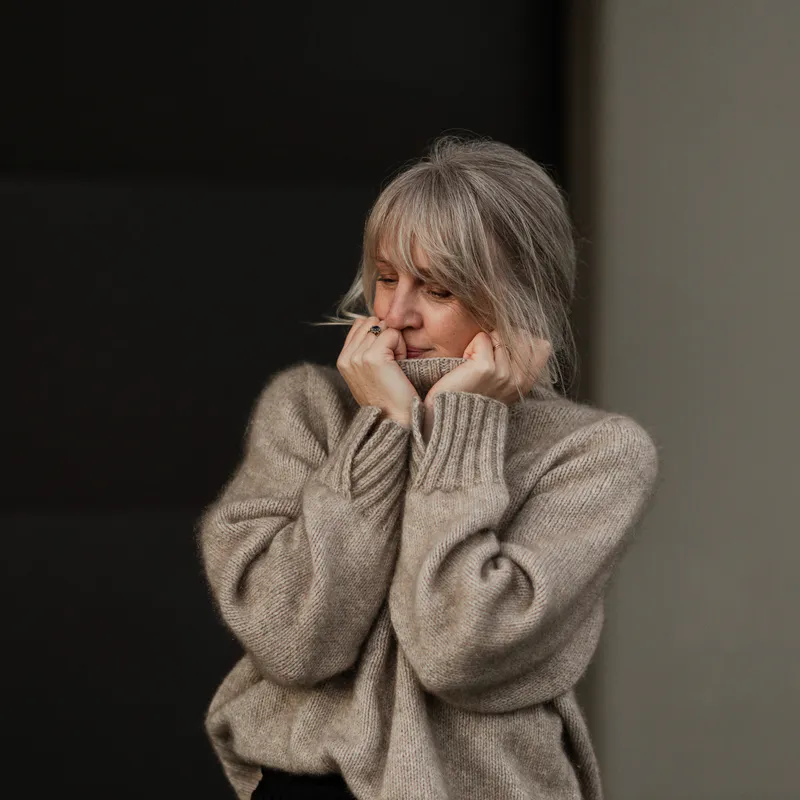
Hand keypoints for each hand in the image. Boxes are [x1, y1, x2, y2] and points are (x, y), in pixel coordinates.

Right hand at [336, 315, 419, 427]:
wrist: (396, 423)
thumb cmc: (390, 399)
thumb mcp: (369, 372)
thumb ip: (365, 348)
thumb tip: (374, 322)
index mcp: (342, 359)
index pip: (361, 323)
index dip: (379, 336)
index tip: (385, 362)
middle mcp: (346, 357)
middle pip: (372, 322)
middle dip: (387, 336)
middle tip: (392, 365)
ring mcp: (357, 357)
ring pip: (383, 326)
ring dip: (395, 343)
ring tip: (395, 367)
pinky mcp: (372, 357)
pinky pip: (392, 333)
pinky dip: (401, 347)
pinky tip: (399, 366)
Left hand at [426, 329, 551, 408]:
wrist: (453, 416)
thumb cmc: (474, 396)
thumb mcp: (504, 385)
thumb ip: (517, 364)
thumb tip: (521, 335)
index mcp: (527, 383)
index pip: (542, 345)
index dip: (522, 339)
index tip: (504, 351)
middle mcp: (519, 378)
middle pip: (520, 334)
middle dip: (500, 339)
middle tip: (485, 358)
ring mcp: (504, 373)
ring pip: (499, 335)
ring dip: (482, 344)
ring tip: (473, 364)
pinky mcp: (486, 368)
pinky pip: (482, 338)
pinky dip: (471, 346)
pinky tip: (466, 364)